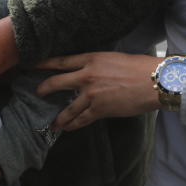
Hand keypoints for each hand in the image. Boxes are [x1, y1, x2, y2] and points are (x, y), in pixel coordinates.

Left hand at [35, 52, 162, 130]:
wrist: (154, 81)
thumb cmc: (138, 67)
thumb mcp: (112, 58)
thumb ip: (96, 64)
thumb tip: (86, 69)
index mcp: (90, 59)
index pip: (61, 61)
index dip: (44, 63)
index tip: (31, 65)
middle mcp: (86, 75)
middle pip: (57, 82)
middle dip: (44, 89)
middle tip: (37, 92)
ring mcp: (91, 94)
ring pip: (68, 107)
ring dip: (59, 116)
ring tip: (53, 122)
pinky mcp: (100, 109)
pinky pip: (81, 119)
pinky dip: (74, 124)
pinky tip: (68, 127)